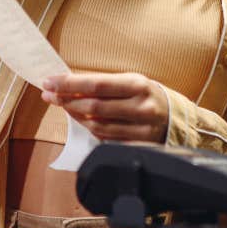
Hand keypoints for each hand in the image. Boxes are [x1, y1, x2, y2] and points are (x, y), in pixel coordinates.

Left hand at [41, 71, 168, 142]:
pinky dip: (92, 130)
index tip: (49, 82)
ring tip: (66, 107)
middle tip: (50, 95)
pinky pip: (106, 140)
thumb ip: (102, 84)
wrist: (177, 117)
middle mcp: (141, 107)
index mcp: (137, 85)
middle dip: (66, 100)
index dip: (69, 84)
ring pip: (97, 126)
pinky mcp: (139, 146)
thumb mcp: (130, 81)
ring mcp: (141, 129)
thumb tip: (68, 85)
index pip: (96, 84)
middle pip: (93, 107)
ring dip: (76, 116)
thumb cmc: (147, 95)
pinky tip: (85, 121)